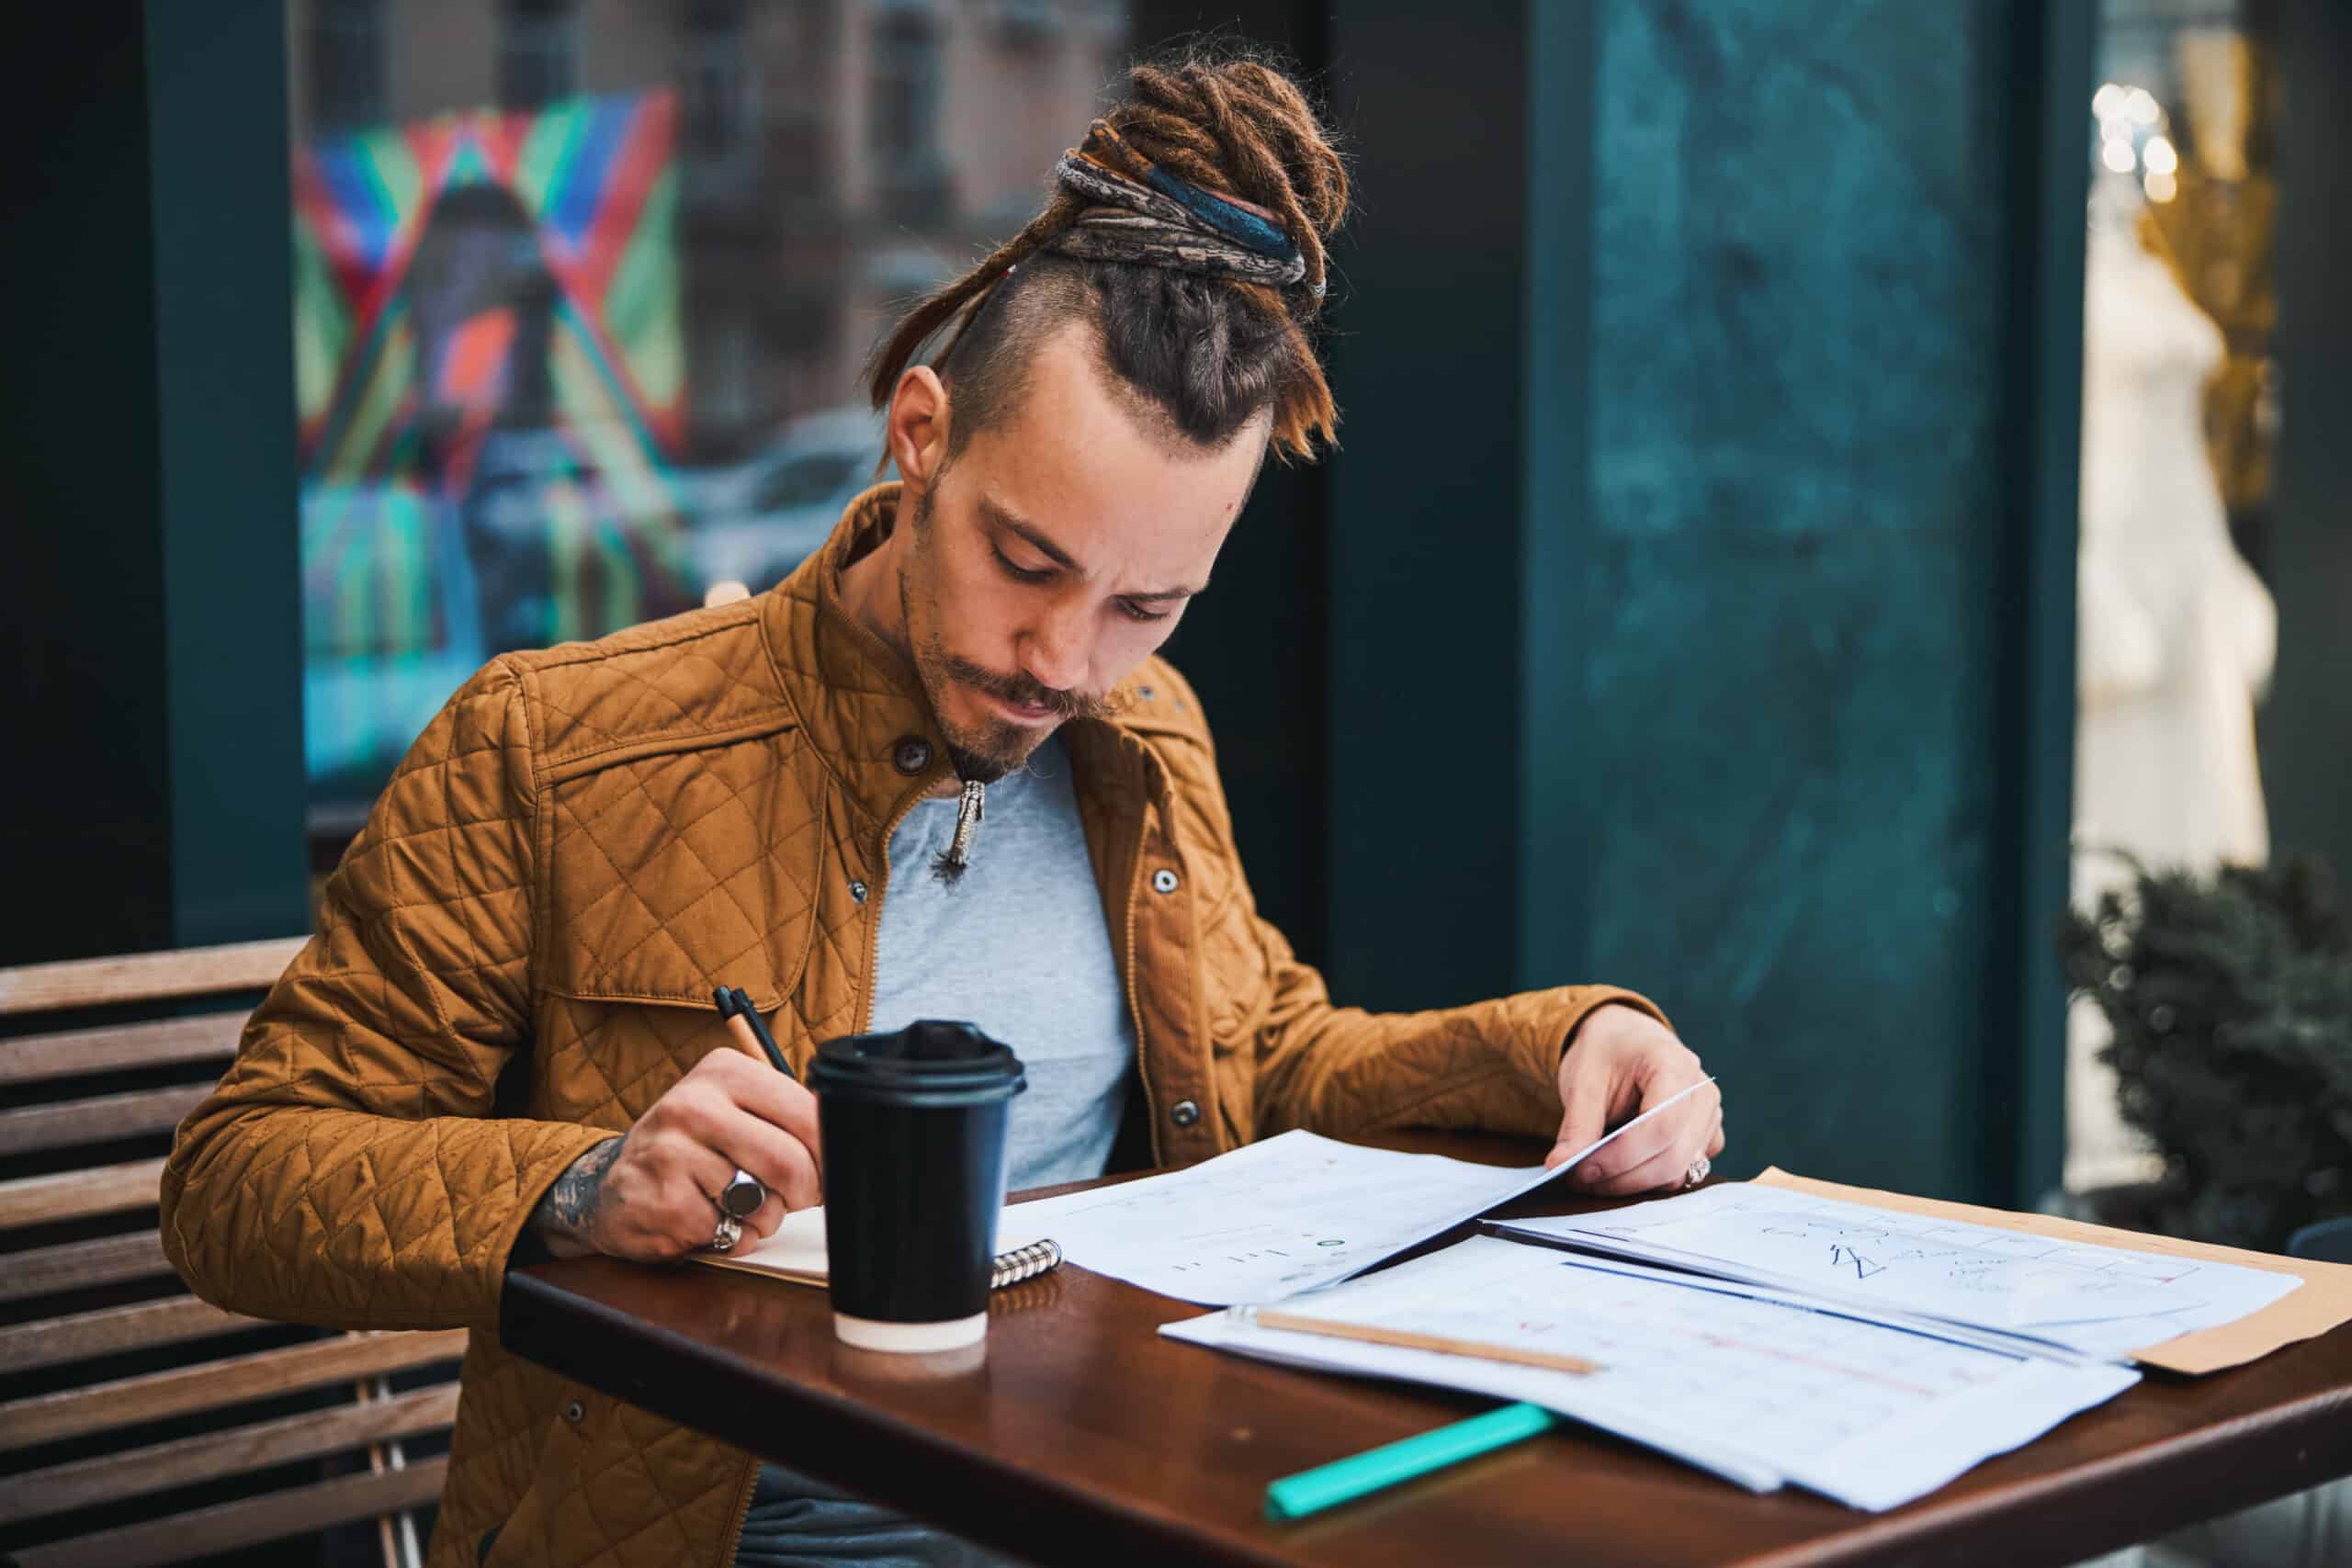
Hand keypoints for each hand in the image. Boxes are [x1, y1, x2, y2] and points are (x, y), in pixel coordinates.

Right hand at [528, 1049, 821, 1261]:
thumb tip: (846, 1143)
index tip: (828, 1170)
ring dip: (764, 1220)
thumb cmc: (691, 1148)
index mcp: (724, 1072)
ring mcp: (673, 1154)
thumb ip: (786, 1117)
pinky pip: (731, 1234)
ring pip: (763, 1205)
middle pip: (790, 1162)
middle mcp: (693, 1105)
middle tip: (794, 1197)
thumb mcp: (733, 1109)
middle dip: (804, 1193)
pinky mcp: (664, 1203)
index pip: (807, 1114)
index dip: (829, 1154)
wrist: (614, 1186)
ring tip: (736, 1205)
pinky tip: (707, 1220)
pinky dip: (731, 1239)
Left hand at [1545, 1003, 1723, 1194]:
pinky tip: (1620, 1168)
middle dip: (1623, 1177)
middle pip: (1672, 1157)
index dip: (1620, 1157)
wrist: (1624, 1040)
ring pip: (1678, 1173)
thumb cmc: (1606, 1053)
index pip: (1660, 1124)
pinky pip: (1683, 1174)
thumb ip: (1576, 1125)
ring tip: (1594, 1173)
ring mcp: (1709, 1118)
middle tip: (1579, 1179)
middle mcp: (1702, 1093)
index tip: (1581, 1169)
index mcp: (1675, 1064)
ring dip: (1633, 1183)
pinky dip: (1649, 1180)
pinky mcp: (1707, 1138)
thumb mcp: (1582, 1079)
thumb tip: (1560, 1164)